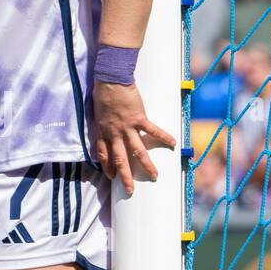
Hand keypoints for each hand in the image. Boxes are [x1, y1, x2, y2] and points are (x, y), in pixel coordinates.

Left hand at [94, 81, 176, 195]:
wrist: (111, 79)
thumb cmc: (103, 93)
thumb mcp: (97, 112)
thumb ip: (102, 123)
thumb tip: (106, 128)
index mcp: (103, 131)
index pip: (103, 154)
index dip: (107, 166)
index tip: (111, 176)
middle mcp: (115, 133)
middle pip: (120, 159)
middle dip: (125, 176)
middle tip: (130, 190)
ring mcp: (127, 127)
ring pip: (137, 151)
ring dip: (146, 165)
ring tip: (154, 176)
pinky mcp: (139, 118)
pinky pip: (153, 131)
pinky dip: (163, 137)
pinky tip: (172, 144)